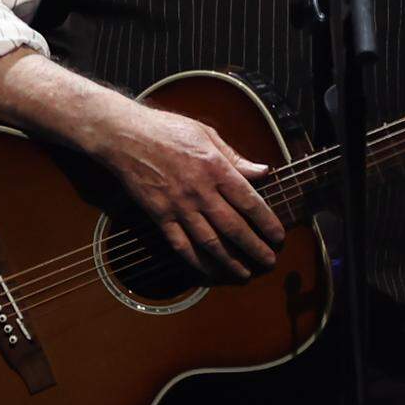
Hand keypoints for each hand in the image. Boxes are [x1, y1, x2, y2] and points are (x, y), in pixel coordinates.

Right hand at [92, 102, 285, 281]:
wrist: (126, 136)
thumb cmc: (168, 130)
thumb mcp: (207, 133)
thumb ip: (235, 157)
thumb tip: (263, 172)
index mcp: (215, 167)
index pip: (249, 201)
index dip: (266, 222)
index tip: (278, 236)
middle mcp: (200, 191)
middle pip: (233, 227)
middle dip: (254, 248)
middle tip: (269, 262)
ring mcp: (179, 206)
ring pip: (209, 242)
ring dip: (230, 261)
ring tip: (245, 274)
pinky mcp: (160, 216)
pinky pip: (181, 245)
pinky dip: (197, 262)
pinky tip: (210, 271)